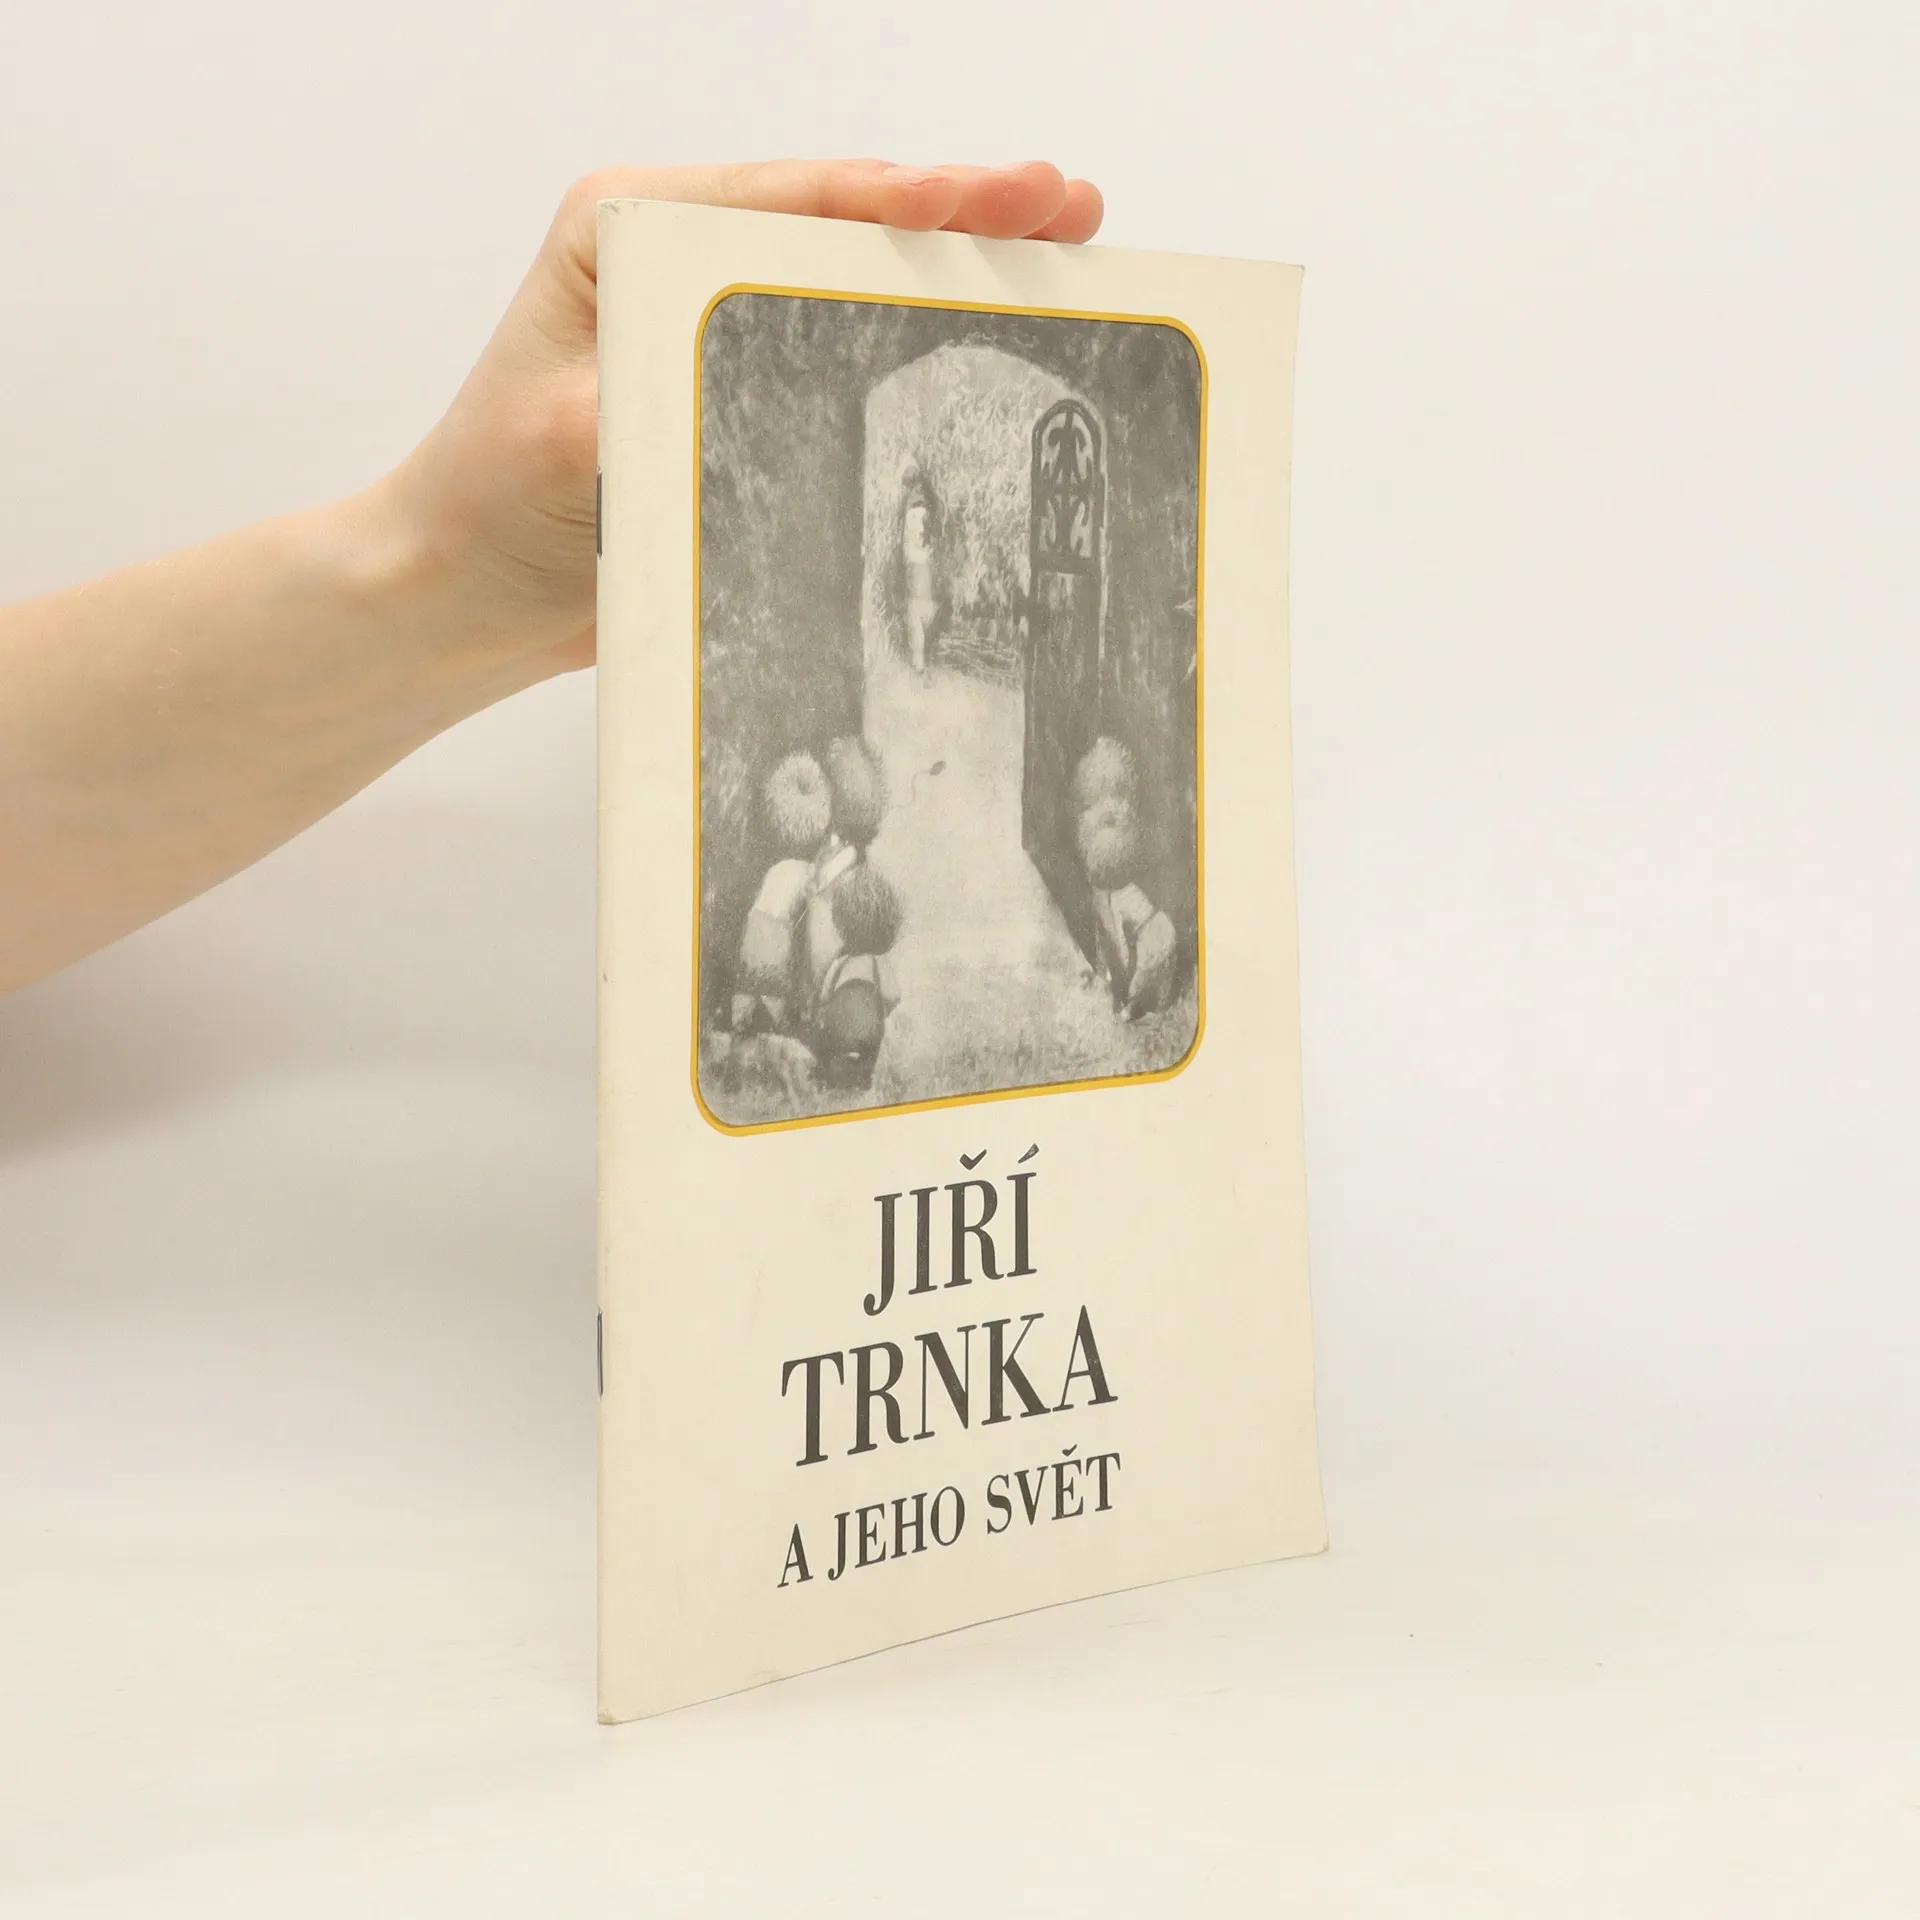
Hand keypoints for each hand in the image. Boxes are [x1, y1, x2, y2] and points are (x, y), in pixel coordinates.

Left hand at [385, 161, 1103, 685]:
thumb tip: (763, 388)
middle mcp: (680, 261)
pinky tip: (992, 335)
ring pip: (853, 278)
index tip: (986, 195)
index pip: (784, 196)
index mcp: (631, 232)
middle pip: (838, 220)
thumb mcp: (573, 439)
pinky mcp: (741, 394)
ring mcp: (717, 325)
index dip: (897, 196)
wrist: (467, 593)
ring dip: (955, 266)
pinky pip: (843, 354)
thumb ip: (662, 397)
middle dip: (957, 210)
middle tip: (1062, 203)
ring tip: (1061, 245)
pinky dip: (919, 342)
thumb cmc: (494, 503)